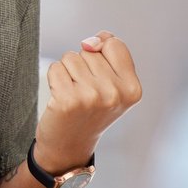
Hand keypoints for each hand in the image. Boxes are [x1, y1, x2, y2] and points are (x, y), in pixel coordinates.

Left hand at [33, 31, 141, 172]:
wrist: (70, 145)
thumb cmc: (90, 111)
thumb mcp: (113, 85)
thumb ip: (108, 55)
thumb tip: (90, 42)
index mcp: (132, 89)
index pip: (115, 44)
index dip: (101, 52)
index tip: (99, 74)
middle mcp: (115, 93)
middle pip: (90, 51)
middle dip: (83, 66)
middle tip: (85, 92)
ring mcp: (92, 97)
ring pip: (71, 57)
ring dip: (68, 72)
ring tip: (73, 94)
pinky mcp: (68, 100)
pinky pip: (56, 67)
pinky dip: (54, 78)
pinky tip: (61, 97)